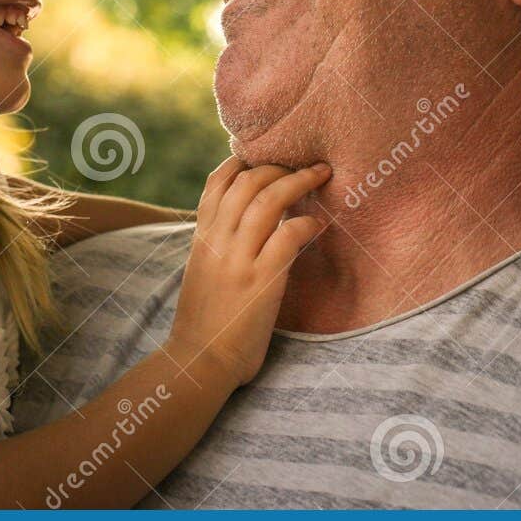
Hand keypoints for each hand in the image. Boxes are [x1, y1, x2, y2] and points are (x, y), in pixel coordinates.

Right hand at [164, 157, 328, 388]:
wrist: (199, 361)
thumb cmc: (205, 321)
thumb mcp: (202, 270)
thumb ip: (218, 243)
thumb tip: (241, 222)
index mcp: (202, 237)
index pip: (218, 182)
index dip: (244, 162)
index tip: (268, 158)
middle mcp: (218, 241)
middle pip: (248, 182)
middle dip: (280, 167)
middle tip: (305, 166)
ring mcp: (239, 259)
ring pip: (269, 201)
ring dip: (300, 182)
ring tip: (320, 176)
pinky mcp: (261, 281)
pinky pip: (288, 236)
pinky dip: (307, 223)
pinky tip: (319, 225)